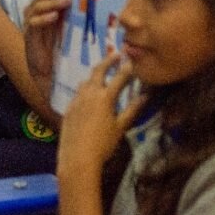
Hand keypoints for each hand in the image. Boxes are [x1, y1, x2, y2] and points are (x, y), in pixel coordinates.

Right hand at [24, 0, 72, 82]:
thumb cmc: (58, 44)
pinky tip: (54, 16)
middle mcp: (35, 11)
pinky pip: (34, 24)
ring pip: (38, 6)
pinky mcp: (29, 35)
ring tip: (67, 0)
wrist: (46, 68)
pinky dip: (44, 19)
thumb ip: (70, 9)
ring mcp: (30, 22)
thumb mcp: (66, 23)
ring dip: (53, 2)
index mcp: (44, 6)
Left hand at [57, 53, 147, 175]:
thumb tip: (145, 96)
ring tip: (102, 74)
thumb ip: (132, 110)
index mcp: (105, 97)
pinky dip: (85, 89)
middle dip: (108, 61)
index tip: (133, 61)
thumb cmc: (103, 145)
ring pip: (86, 81)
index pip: (119, 77)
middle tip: (116, 55)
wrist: (77, 159)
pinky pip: (78, 93)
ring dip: (95, 74)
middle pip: (99, 71)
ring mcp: (77, 100)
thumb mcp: (120, 127)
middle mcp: (90, 94)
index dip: (127, 68)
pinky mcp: (69, 109)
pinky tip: (88, 96)